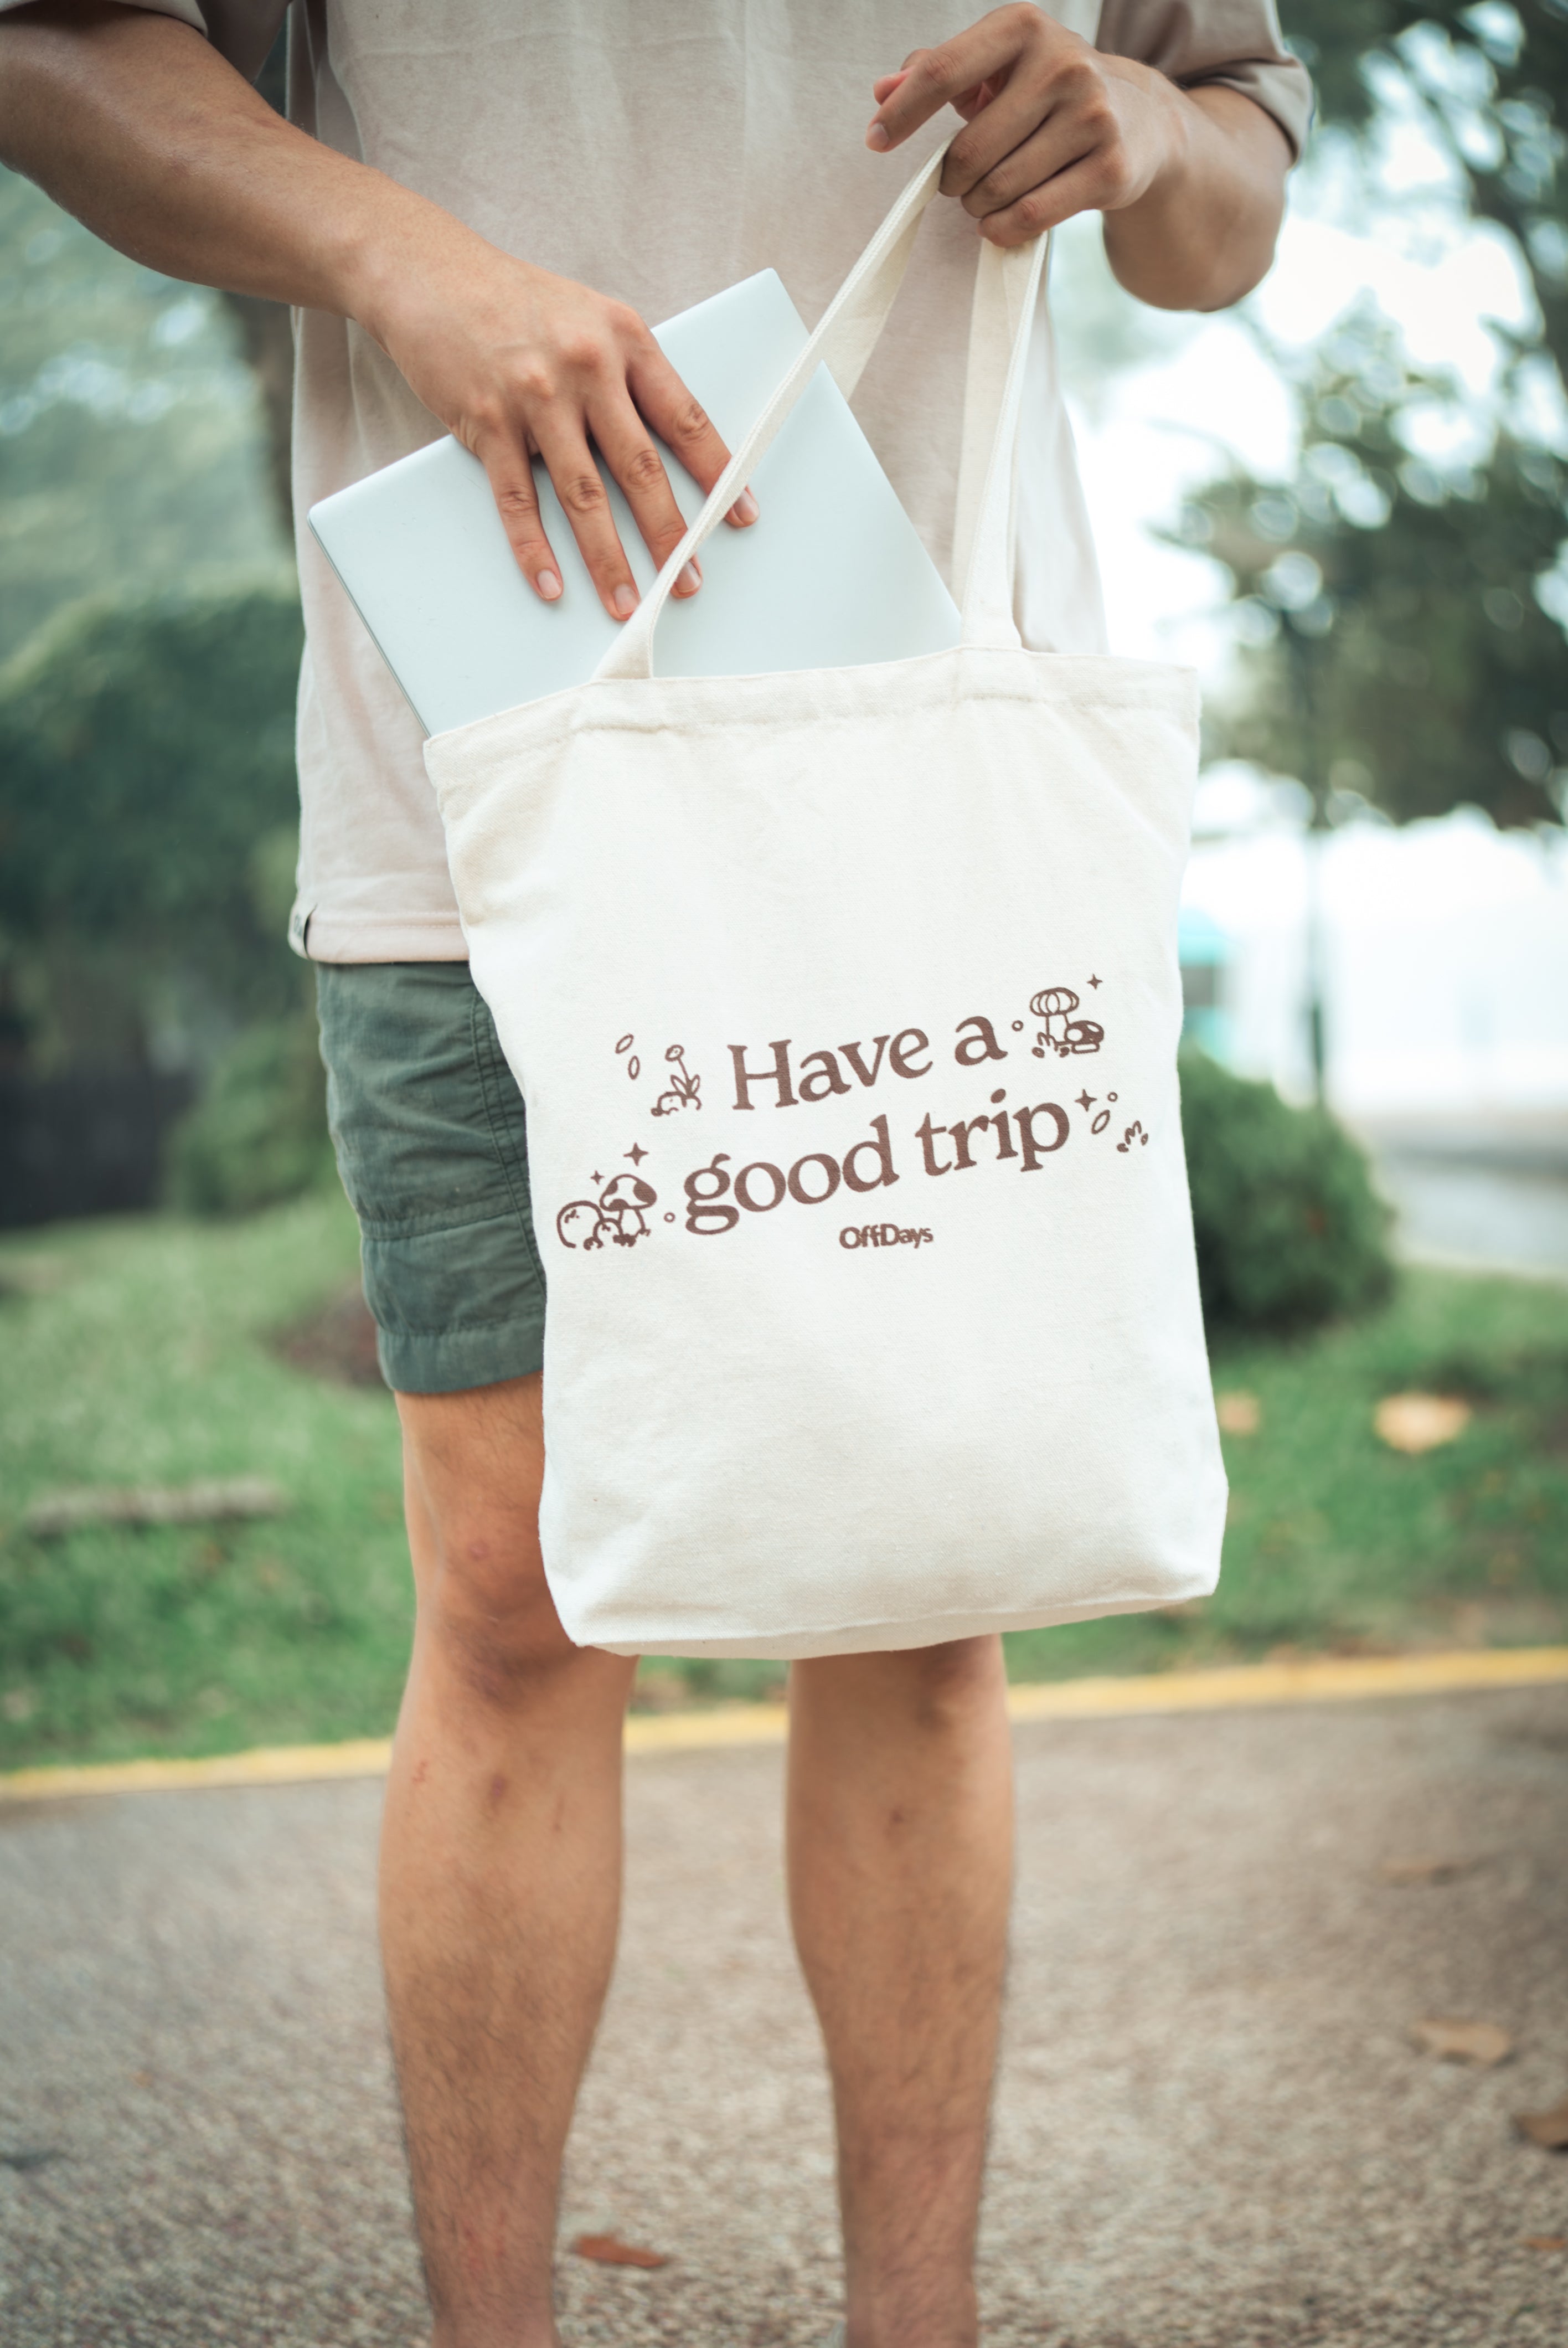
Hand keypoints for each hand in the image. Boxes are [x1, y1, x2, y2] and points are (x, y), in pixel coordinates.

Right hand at [363, 233, 756, 617]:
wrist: (430, 272)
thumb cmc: (518, 303)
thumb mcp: (589, 321)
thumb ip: (626, 376)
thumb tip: (666, 451)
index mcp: (625, 340)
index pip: (685, 418)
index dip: (718, 473)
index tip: (741, 518)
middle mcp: (586, 367)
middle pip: (640, 467)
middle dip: (670, 534)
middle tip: (688, 584)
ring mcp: (535, 396)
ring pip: (583, 494)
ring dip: (608, 558)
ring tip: (627, 604)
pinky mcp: (486, 420)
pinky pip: (518, 498)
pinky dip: (534, 548)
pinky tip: (551, 585)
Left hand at [865, 2, 1181, 249]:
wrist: (1140, 120)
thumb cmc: (1049, 93)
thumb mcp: (997, 68)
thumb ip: (937, 72)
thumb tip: (882, 91)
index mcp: (1024, 28)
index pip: (942, 71)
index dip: (902, 113)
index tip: (875, 140)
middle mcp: (1063, 63)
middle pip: (969, 151)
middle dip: (952, 179)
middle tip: (959, 182)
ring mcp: (1093, 116)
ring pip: (997, 188)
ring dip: (978, 206)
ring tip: (987, 196)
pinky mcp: (1110, 168)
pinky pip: (1030, 215)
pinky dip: (1003, 228)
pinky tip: (1001, 220)